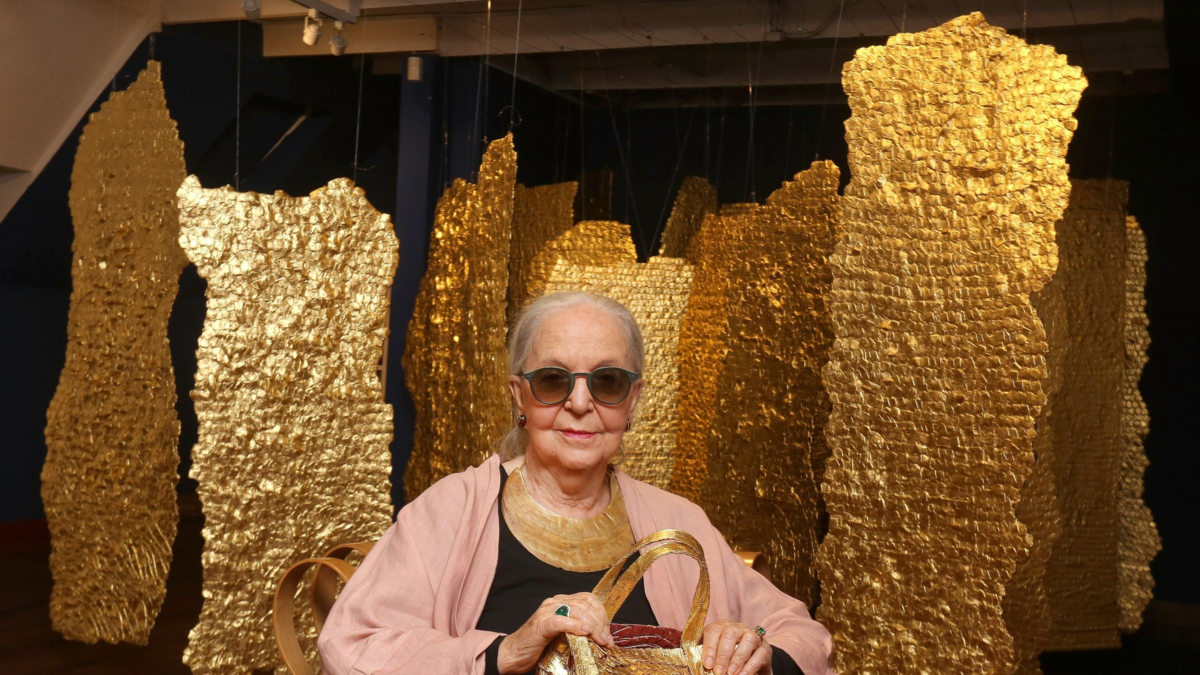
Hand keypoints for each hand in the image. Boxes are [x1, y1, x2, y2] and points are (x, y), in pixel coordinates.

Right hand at [496, 593, 614, 673]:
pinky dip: (575, 626)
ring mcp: (546, 612)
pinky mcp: (540, 625)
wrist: (512, 655)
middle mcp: (554, 603)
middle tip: (607, 640)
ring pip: (576, 610)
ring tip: (600, 640)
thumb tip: (602, 636)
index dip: (602, 614)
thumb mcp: (563, 634)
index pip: (588, 599)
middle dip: (600, 622)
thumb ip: (578, 629)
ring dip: (592, 626)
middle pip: (585, 604)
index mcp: (561, 602)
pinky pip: (560, 621)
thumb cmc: (538, 646)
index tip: (607, 632)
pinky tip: (585, 633)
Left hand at [701, 619, 771, 674]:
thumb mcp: (715, 655)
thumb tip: (694, 661)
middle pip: (730, 634)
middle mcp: (738, 627)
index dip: (710, 648)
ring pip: (748, 639)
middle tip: (719, 672)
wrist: (750, 665)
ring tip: (731, 673)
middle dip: (723, 655)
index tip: (708, 665)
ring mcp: (753, 635)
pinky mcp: (765, 647)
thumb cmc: (727, 659)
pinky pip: (760, 653)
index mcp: (722, 626)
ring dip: (738, 658)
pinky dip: (750, 666)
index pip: (714, 630)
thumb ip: (707, 656)